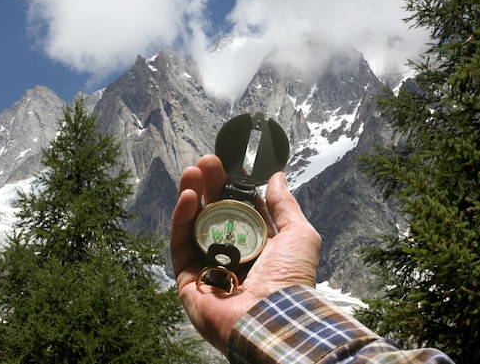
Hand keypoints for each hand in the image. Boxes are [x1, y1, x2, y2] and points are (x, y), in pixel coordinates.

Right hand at [170, 154, 321, 353]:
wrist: (273, 318)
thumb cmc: (291, 280)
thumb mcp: (299, 234)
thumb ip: (284, 205)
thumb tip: (277, 178)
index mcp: (259, 247)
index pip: (241, 211)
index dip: (234, 188)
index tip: (229, 166)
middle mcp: (232, 257)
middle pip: (215, 215)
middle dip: (210, 187)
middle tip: (207, 162)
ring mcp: (209, 268)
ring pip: (194, 227)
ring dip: (191, 197)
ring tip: (191, 171)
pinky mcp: (189, 281)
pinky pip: (181, 246)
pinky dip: (181, 219)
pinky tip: (186, 196)